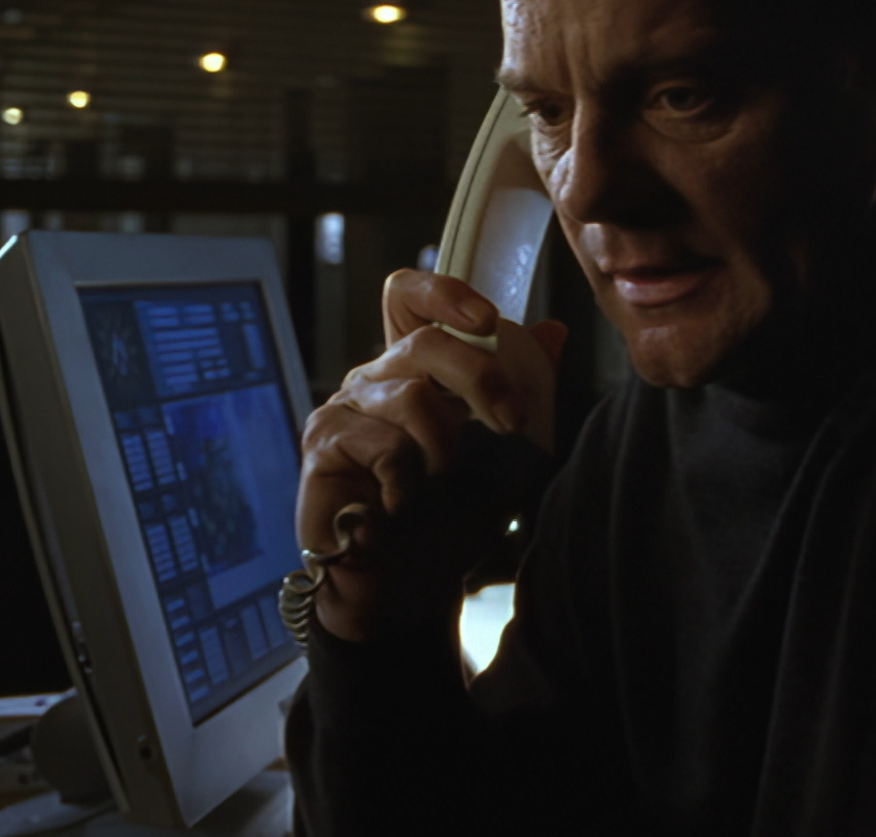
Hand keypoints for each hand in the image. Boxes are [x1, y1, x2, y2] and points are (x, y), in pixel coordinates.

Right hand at [295, 269, 566, 642]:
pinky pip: (381, 443)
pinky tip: (405, 502)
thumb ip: (527, 390)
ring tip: (445, 480)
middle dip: (481, 380)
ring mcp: (344, 408)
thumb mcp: (507, 450)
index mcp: (415, 368)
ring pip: (411, 396)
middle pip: (425, 341)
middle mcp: (375, 378)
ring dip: (447, 445)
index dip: (445, 294)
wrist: (412, 582)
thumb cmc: (452, 513)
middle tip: (510, 426)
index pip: (410, 296)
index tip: (488, 320)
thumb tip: (554, 331)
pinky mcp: (321, 445)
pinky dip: (409, 478)